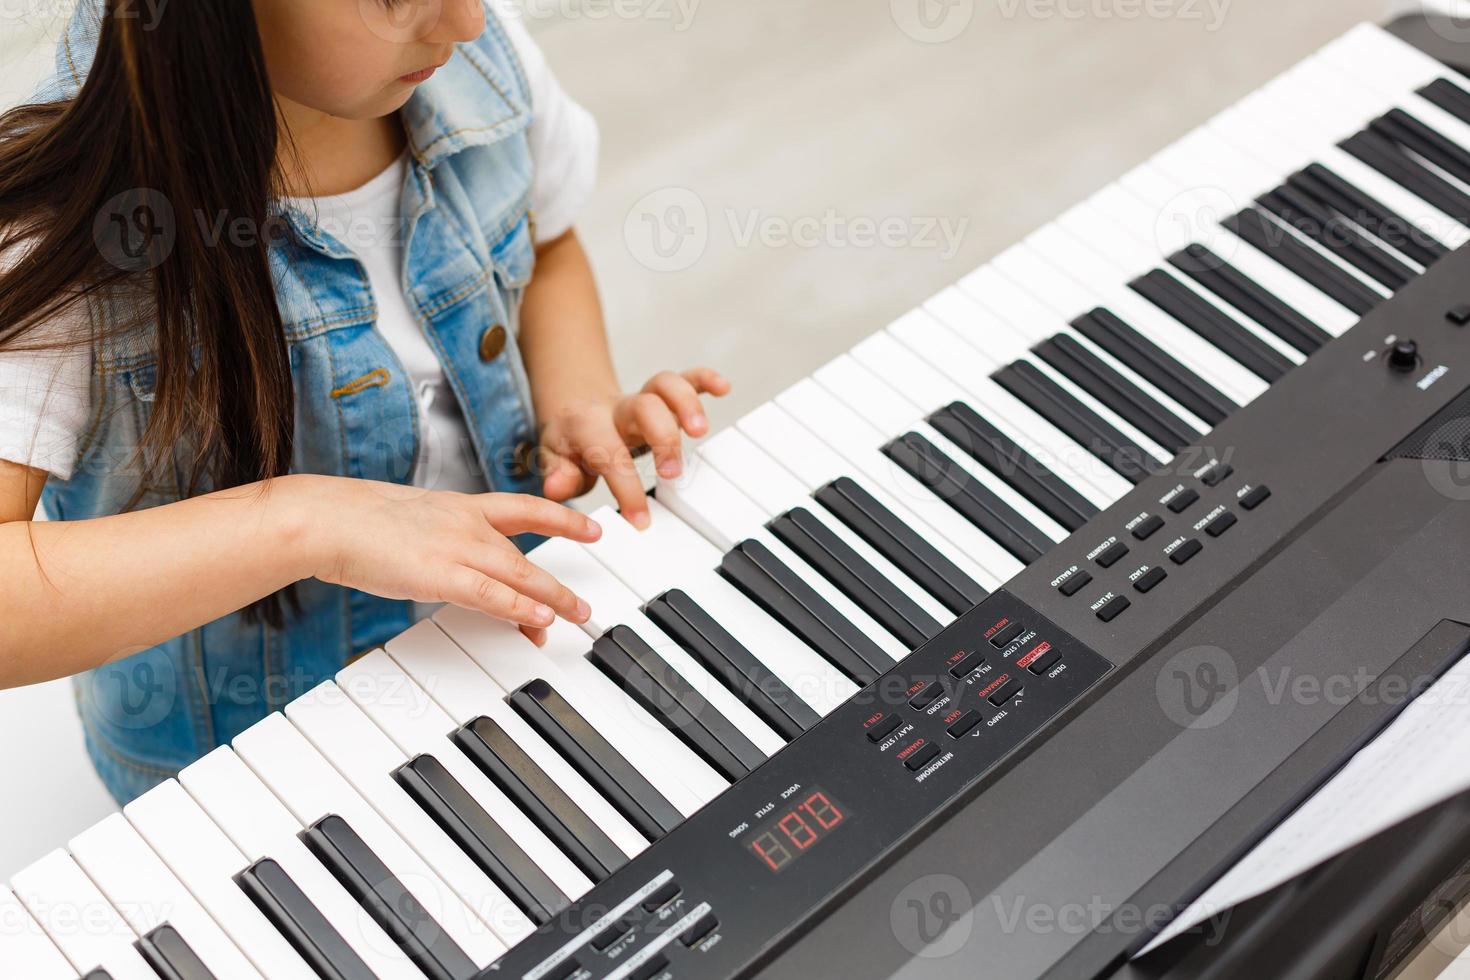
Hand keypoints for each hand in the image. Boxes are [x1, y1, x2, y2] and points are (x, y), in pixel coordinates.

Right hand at [297, 476, 599, 644]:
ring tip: (576, 616)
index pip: (524, 508)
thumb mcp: (409, 522)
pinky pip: (492, 595)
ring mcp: (456, 548)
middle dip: (560, 580)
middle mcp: (466, 524)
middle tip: (584, 604)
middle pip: (527, 554)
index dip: (562, 519)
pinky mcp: (441, 574)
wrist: (326, 518)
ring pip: (520, 575)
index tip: (590, 528)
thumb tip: (440, 559)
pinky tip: (540, 620)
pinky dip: (520, 608)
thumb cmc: (354, 521)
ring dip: (553, 599)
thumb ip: (434, 539)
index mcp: (460, 506)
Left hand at [538, 368, 730, 527]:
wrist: (574, 409)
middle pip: (644, 409)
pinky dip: (704, 379)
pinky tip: (722, 387)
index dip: (626, 488)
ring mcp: (641, 398)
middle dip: (663, 439)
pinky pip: (684, 378)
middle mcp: (618, 408)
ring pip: (665, 386)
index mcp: (588, 426)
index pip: (610, 453)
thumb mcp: (553, 460)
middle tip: (673, 474)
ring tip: (701, 431)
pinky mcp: (661, 394)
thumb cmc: (570, 441)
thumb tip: (556, 488)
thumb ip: (558, 474)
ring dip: (687, 404)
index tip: (640, 520)